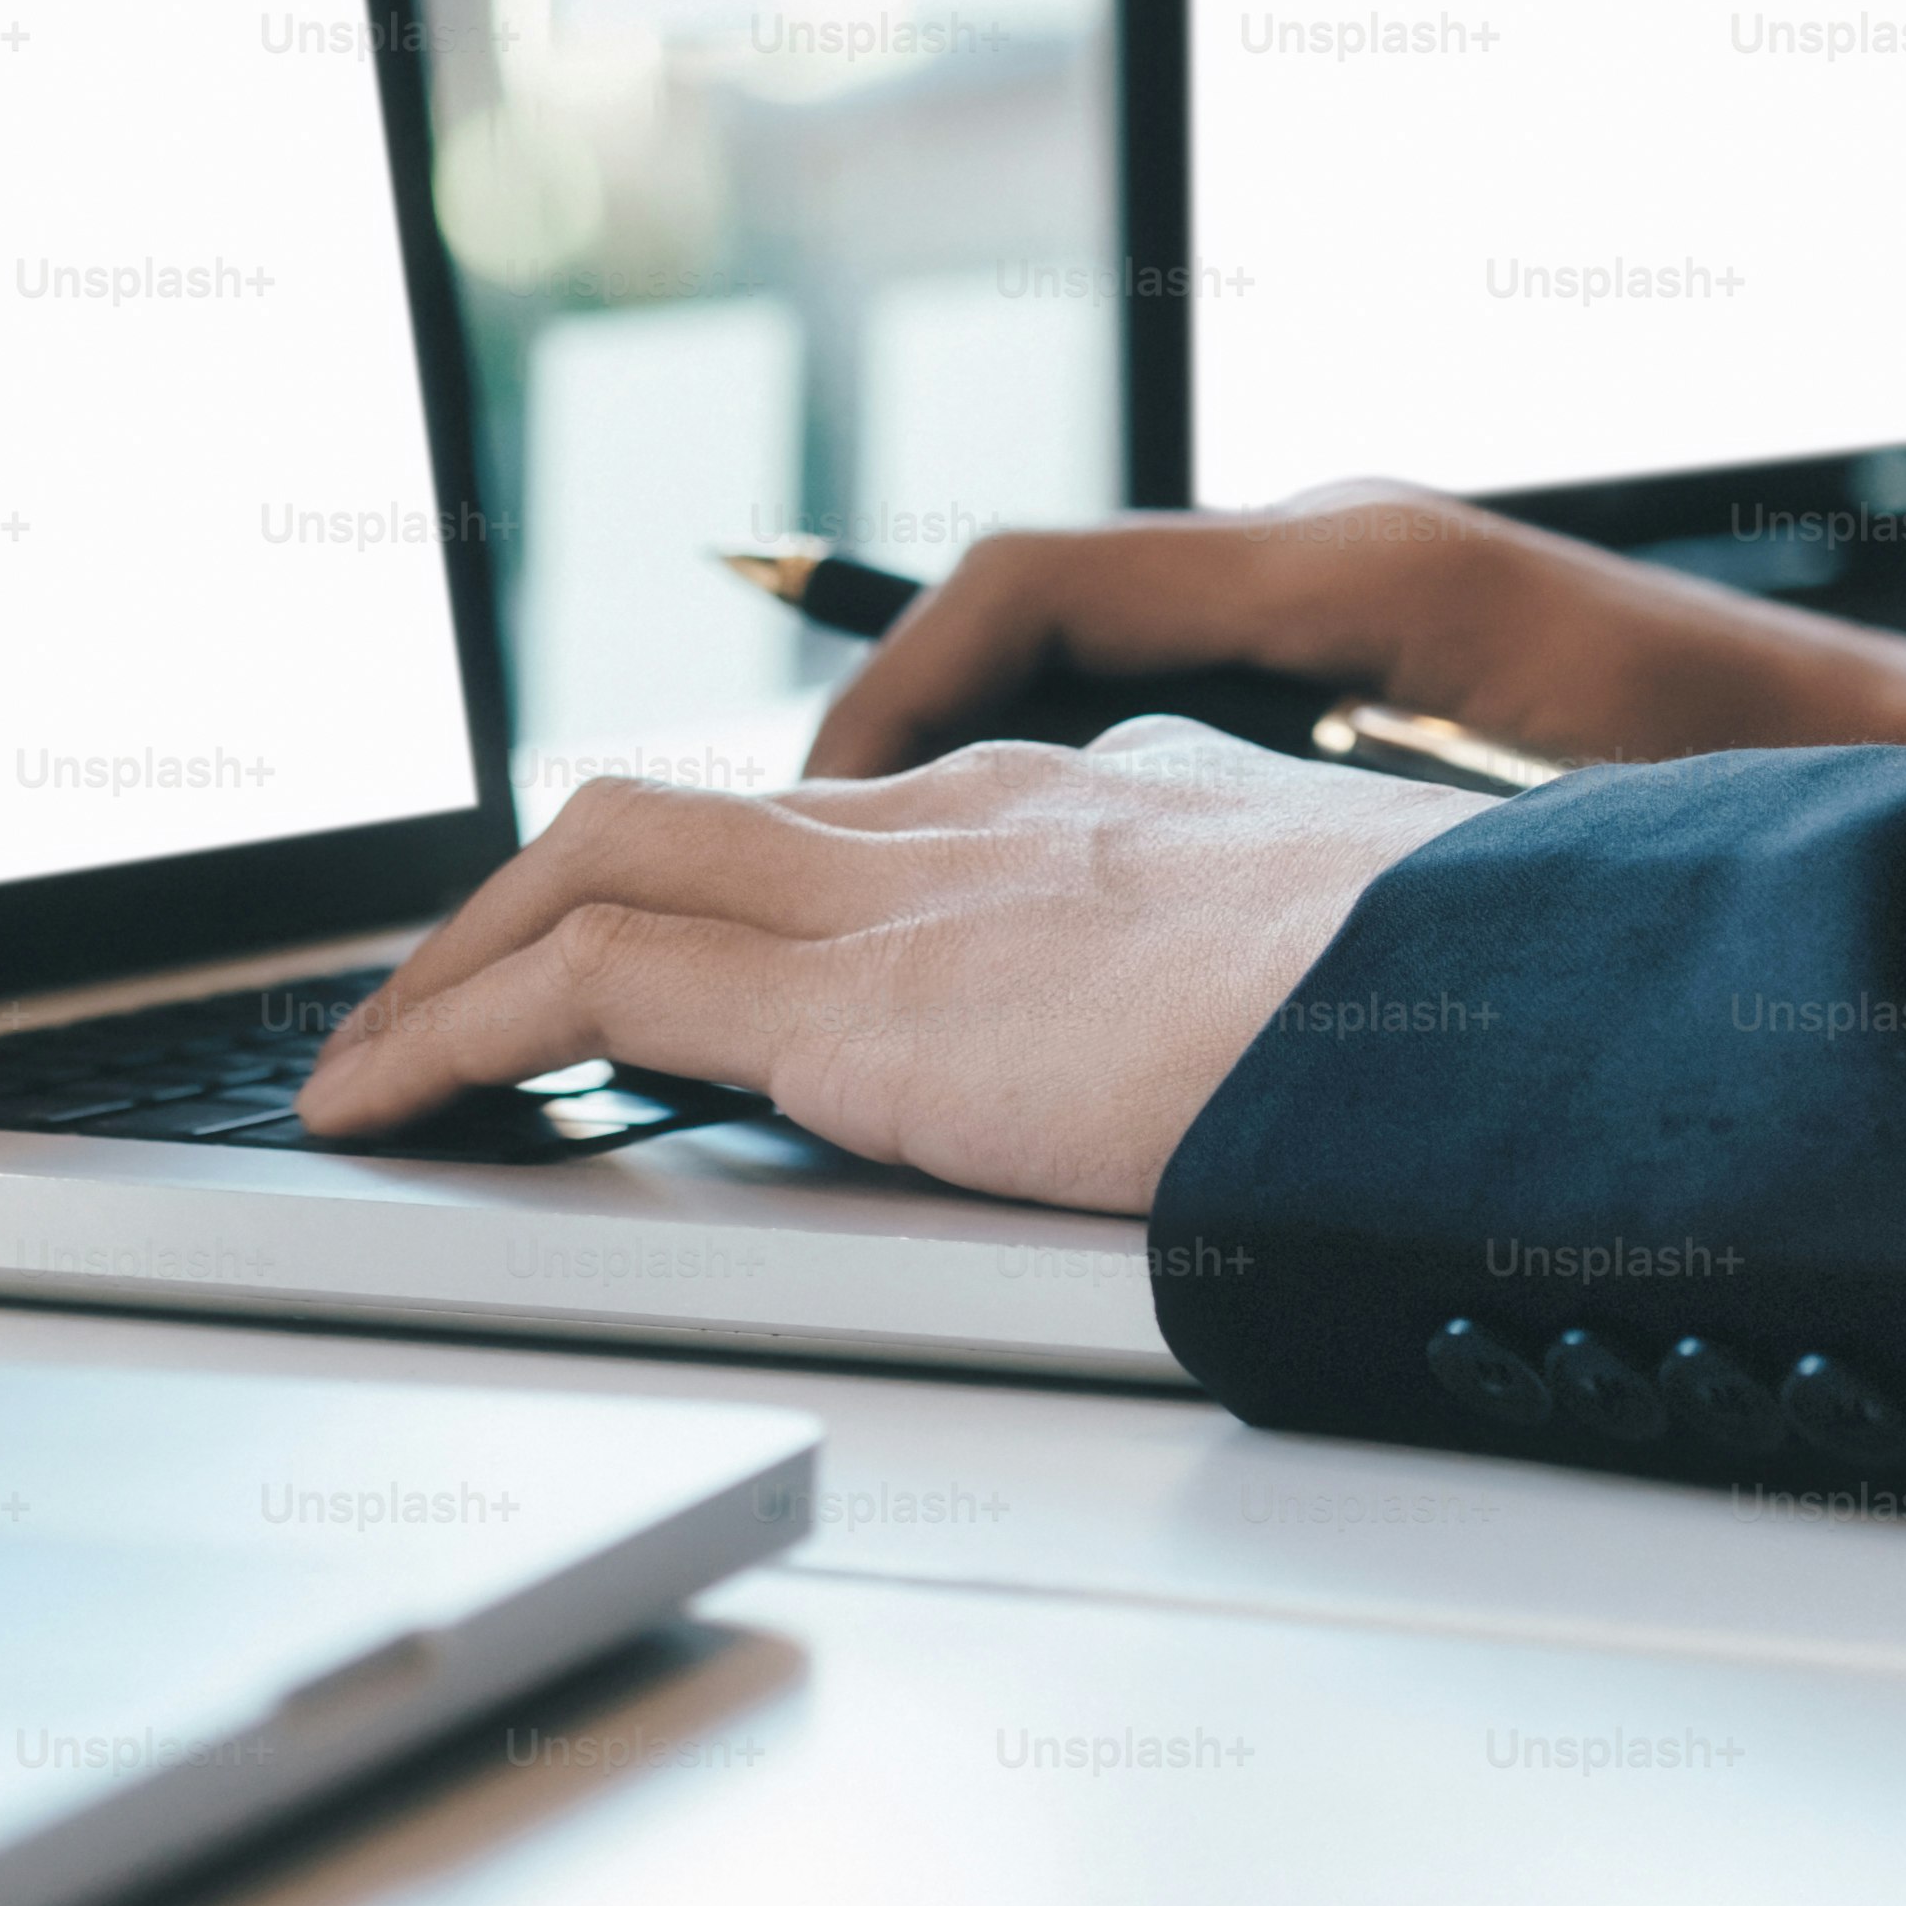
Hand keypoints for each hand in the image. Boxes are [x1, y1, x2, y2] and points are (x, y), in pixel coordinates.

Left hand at [290, 721, 1494, 1212]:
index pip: (852, 813)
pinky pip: (583, 983)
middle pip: (683, 812)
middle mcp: (981, 809)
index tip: (659, 947)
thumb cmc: (1510, 1023)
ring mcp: (912, 885)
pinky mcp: (863, 999)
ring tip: (366, 1064)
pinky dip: (454, 1029)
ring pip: (591, 862)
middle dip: (537, 895)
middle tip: (443, 993)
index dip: (726, 875)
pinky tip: (387, 1103)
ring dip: (454, 962)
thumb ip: (1289, 1014)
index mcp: (1103, 803)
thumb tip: (1304, 1090)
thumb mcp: (1378, 1000)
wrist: (1540, 1011)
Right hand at [804, 484, 1905, 781]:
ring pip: (1088, 646)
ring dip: (973, 742)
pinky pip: (1160, 682)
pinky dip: (1064, 758)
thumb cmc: (1748, 801)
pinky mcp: (1367, 652)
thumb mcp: (1517, 843)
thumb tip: (1123, 876)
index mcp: (1344, 567)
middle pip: (1032, 602)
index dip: (893, 690)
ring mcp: (1346, 590)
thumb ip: (1328, 846)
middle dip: (895, 716)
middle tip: (796, 855)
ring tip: (883, 877)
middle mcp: (1325, 548)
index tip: (813, 811)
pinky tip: (1042, 878)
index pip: (1035, 583)